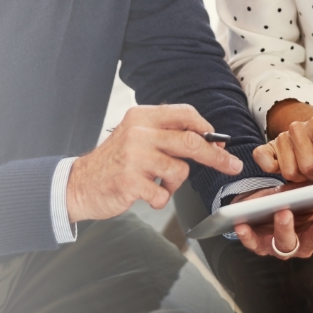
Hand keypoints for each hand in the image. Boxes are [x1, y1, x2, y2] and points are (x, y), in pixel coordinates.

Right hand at [66, 105, 242, 222]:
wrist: (80, 184)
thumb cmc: (115, 162)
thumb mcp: (137, 136)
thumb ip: (166, 134)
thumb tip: (209, 139)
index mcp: (142, 117)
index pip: (185, 114)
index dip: (206, 128)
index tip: (219, 142)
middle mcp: (139, 133)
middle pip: (192, 141)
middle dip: (217, 156)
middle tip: (232, 165)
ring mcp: (134, 157)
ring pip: (180, 170)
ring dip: (174, 183)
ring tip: (157, 183)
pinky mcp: (130, 181)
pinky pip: (163, 194)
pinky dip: (160, 199)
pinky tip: (146, 194)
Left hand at [233, 163, 312, 258]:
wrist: (266, 207)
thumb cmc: (297, 200)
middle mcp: (306, 243)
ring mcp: (284, 246)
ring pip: (288, 244)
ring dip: (286, 228)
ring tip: (284, 211)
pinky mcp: (260, 244)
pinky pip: (255, 244)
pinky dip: (249, 236)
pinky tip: (245, 224)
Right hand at [255, 105, 312, 181]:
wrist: (307, 132)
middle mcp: (298, 127)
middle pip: (308, 166)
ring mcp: (281, 137)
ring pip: (290, 171)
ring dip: (299, 177)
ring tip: (305, 170)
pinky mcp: (267, 147)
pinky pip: (264, 161)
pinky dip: (272, 168)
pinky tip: (284, 167)